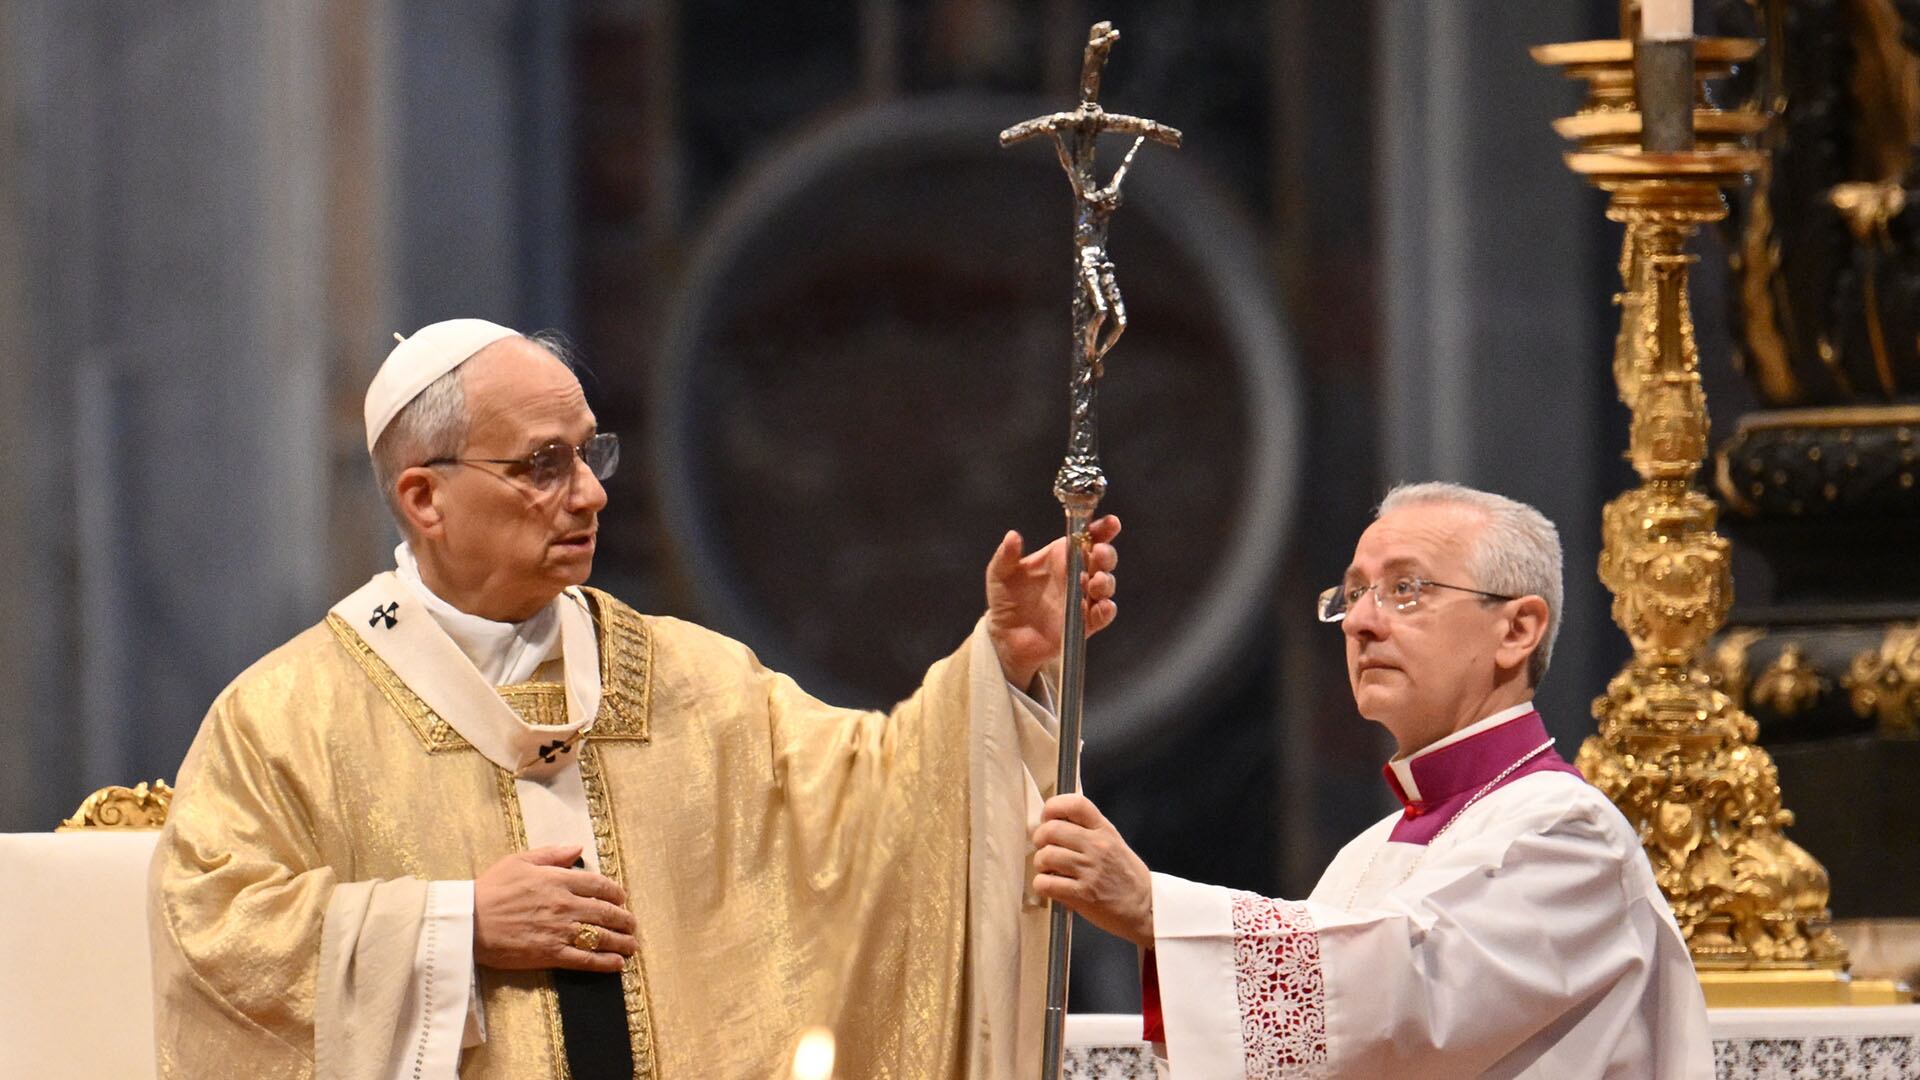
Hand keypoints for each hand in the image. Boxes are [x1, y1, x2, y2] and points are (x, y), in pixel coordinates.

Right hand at [474, 845, 636, 973]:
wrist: (468, 922)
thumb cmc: (490, 889)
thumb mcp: (520, 861)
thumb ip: (552, 854)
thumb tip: (578, 848)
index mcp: (558, 880)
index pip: (599, 885)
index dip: (616, 893)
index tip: (622, 899)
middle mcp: (565, 905)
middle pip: (605, 912)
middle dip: (624, 920)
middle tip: (632, 925)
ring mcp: (560, 930)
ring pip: (600, 936)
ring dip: (621, 942)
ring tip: (632, 946)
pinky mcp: (551, 954)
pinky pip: (585, 959)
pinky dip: (605, 962)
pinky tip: (617, 964)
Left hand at [985, 515, 1120, 688]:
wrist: (1005, 637)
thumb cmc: (1005, 600)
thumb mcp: (999, 574)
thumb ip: (1006, 555)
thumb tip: (1012, 536)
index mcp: (1060, 557)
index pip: (1086, 538)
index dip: (1101, 529)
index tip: (1111, 523)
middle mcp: (1075, 575)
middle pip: (1102, 559)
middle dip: (1106, 554)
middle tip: (1098, 553)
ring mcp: (1082, 599)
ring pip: (1105, 585)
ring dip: (1106, 581)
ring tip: (1096, 581)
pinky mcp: (1084, 623)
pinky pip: (1102, 615)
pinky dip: (1106, 610)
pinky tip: (1101, 606)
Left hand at [1031, 793, 1153, 947]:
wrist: (1147, 909)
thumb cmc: (1128, 878)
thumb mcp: (1114, 844)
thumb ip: (1089, 833)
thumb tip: (1054, 826)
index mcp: (1104, 830)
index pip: (1076, 804)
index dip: (1054, 807)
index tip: (1047, 818)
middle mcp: (1097, 846)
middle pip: (1051, 829)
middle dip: (1039, 839)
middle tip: (1044, 848)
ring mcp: (1089, 870)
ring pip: (1045, 856)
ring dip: (1040, 865)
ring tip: (1048, 870)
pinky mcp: (1082, 894)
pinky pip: (1046, 883)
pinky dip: (1042, 886)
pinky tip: (1051, 887)